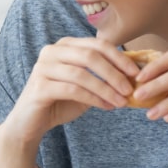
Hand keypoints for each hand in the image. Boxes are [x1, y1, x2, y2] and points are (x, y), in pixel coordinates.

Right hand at [3, 36, 136, 142]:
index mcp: (64, 46)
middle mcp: (51, 51)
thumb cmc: (60, 102)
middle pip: (89, 55)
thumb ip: (103, 77)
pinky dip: (93, 98)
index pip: (96, 44)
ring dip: (105, 88)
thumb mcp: (86, 86)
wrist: (31, 123)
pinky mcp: (39, 86)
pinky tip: (106, 106)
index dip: (118, 57)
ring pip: (81, 74)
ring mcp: (43, 68)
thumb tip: (133, 75)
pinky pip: (72, 90)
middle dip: (113, 72)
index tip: (136, 73)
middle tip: (129, 89)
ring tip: (121, 102)